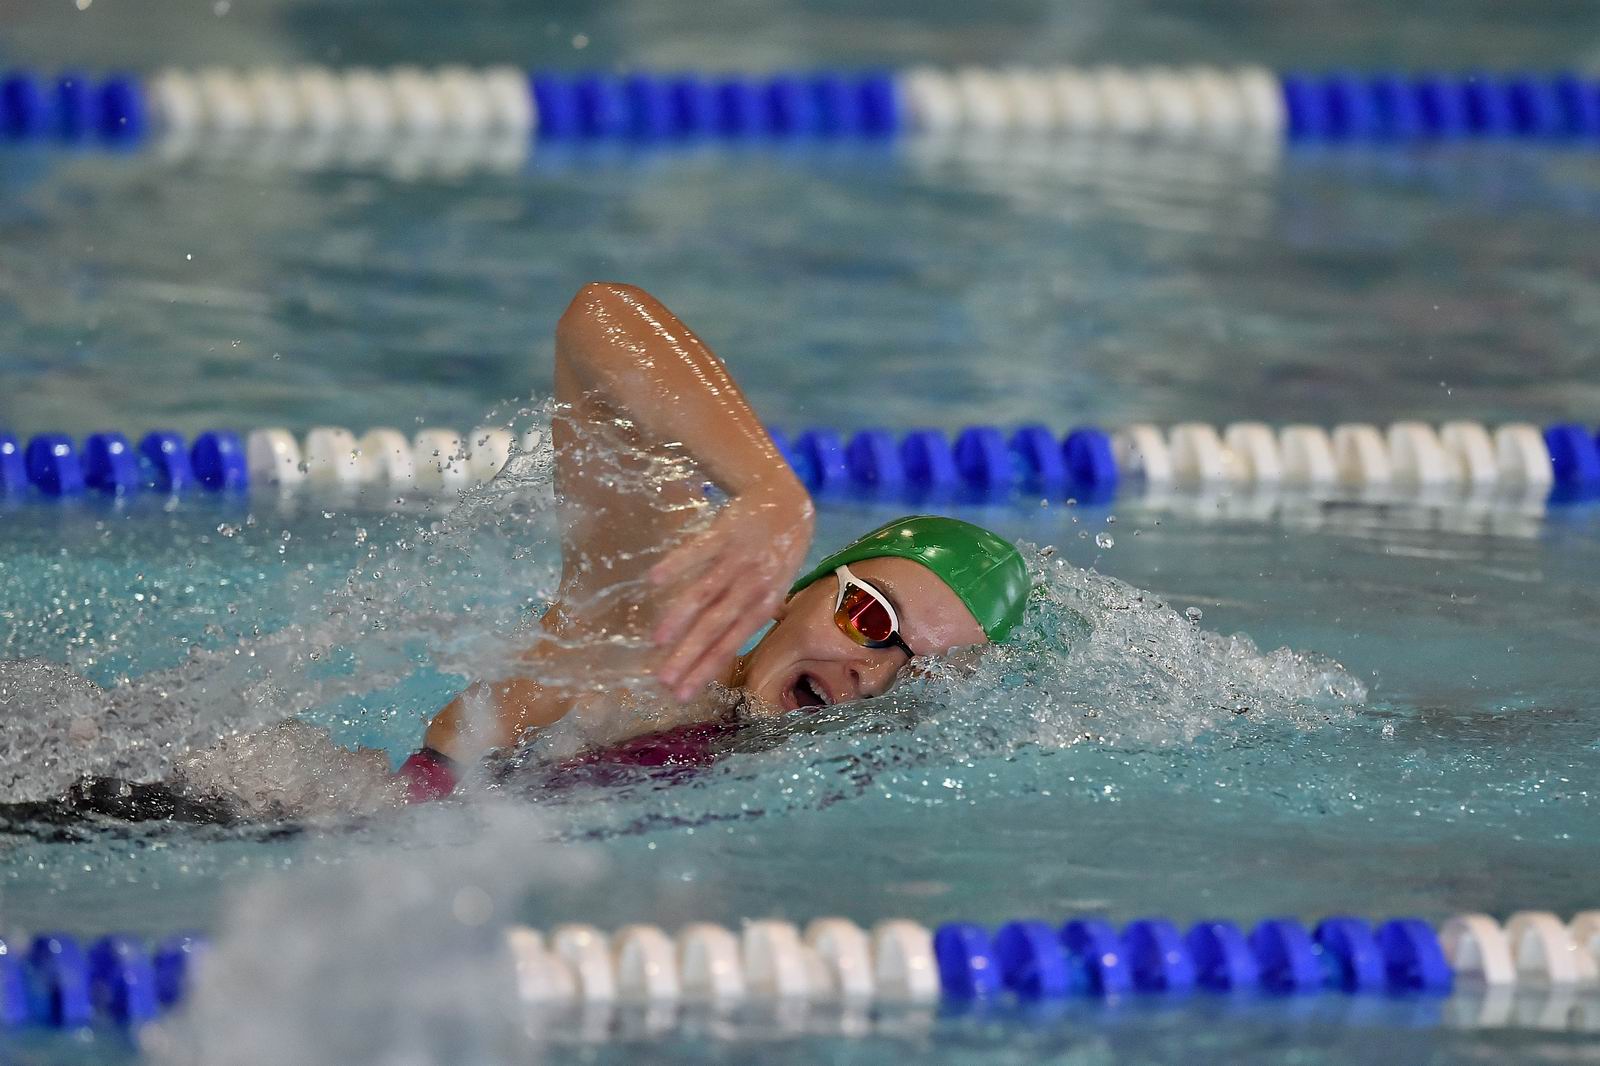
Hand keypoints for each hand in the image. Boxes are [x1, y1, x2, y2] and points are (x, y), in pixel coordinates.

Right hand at [649, 480, 814, 700]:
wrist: (785, 503)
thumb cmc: (776, 553)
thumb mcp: (773, 589)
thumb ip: (748, 616)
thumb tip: (722, 649)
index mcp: (762, 606)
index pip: (731, 644)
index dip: (706, 668)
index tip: (681, 693)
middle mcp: (751, 587)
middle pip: (716, 626)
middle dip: (689, 655)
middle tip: (663, 680)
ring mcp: (738, 560)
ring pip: (705, 593)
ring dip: (680, 617)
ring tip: (656, 641)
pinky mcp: (725, 533)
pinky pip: (699, 550)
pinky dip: (677, 564)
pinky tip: (654, 579)